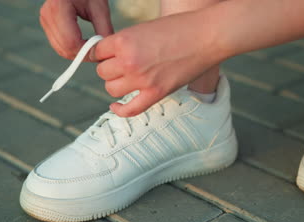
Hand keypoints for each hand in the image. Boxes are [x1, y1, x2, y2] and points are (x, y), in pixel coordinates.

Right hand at [39, 0, 112, 59]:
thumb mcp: (99, 7)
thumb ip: (104, 29)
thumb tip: (106, 51)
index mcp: (59, 7)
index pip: (71, 42)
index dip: (86, 52)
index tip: (100, 52)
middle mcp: (47, 14)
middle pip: (64, 48)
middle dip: (82, 55)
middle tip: (98, 53)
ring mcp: (44, 19)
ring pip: (60, 49)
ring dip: (77, 53)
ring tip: (92, 48)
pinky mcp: (46, 23)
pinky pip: (58, 44)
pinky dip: (72, 49)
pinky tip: (84, 44)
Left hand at [94, 11, 222, 116]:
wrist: (206, 36)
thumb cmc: (179, 28)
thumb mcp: (144, 28)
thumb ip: (126, 42)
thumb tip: (111, 56)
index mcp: (123, 41)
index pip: (96, 52)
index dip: (101, 53)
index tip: (107, 55)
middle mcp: (129, 61)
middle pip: (102, 72)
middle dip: (110, 68)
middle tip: (122, 65)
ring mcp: (142, 80)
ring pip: (111, 89)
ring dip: (116, 84)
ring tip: (126, 79)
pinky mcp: (156, 93)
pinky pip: (130, 109)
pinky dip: (119, 111)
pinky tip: (114, 107)